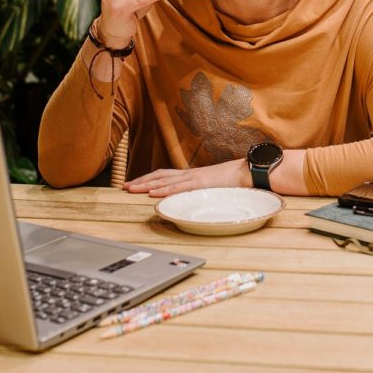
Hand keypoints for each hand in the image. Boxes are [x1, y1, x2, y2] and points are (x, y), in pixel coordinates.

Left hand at [124, 159, 250, 196]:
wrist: (248, 173)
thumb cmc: (234, 181)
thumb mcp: (214, 188)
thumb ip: (203, 191)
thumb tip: (195, 199)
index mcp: (192, 175)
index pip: (165, 175)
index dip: (149, 178)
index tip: (135, 183)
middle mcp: (189, 174)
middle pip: (159, 176)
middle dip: (141, 181)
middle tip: (124, 186)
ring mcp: (194, 177)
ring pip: (164, 180)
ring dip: (146, 184)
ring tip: (131, 189)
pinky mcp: (200, 183)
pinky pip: (178, 187)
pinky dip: (164, 190)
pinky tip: (152, 193)